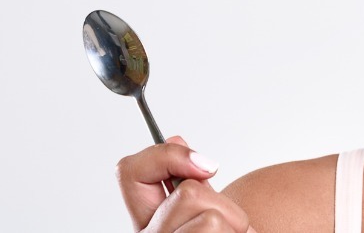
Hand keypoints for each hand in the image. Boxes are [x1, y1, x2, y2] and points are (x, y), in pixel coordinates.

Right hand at [117, 136, 255, 232]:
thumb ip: (190, 178)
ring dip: (234, 223)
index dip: (167, 156)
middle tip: (225, 221)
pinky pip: (219, 230)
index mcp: (146, 218)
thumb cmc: (222, 231)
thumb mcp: (207, 201)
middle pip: (189, 192)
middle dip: (220, 202)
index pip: (130, 171)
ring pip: (210, 216)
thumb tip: (173, 140)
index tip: (205, 165)